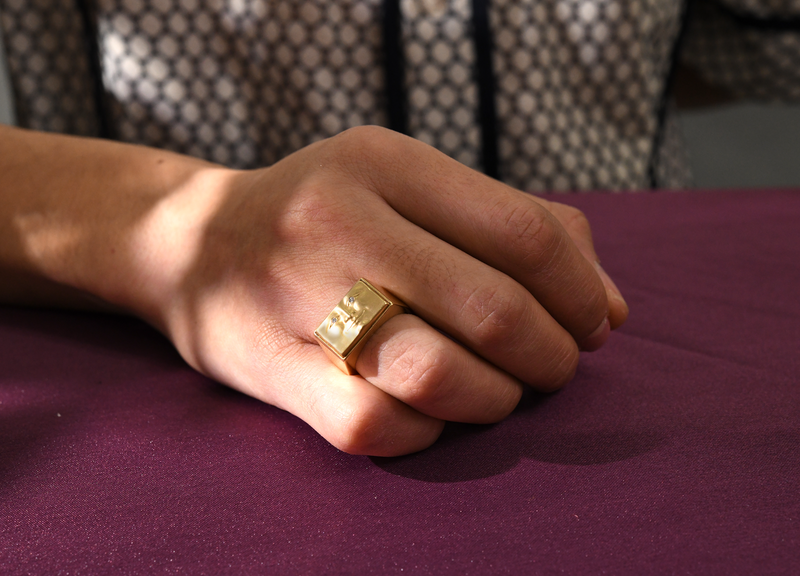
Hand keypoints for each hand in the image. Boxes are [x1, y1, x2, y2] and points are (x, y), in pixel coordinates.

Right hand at [136, 127, 626, 455]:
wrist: (190, 246)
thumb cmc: (325, 215)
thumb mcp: (408, 184)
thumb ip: (516, 225)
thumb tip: (611, 309)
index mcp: (384, 163)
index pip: (525, 234)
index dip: (581, 292)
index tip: (593, 324)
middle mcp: (338, 222)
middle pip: (493, 309)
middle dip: (551, 356)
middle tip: (552, 366)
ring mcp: (299, 299)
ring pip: (440, 375)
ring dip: (497, 399)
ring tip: (501, 391)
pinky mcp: (274, 370)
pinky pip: (378, 427)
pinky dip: (430, 434)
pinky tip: (433, 417)